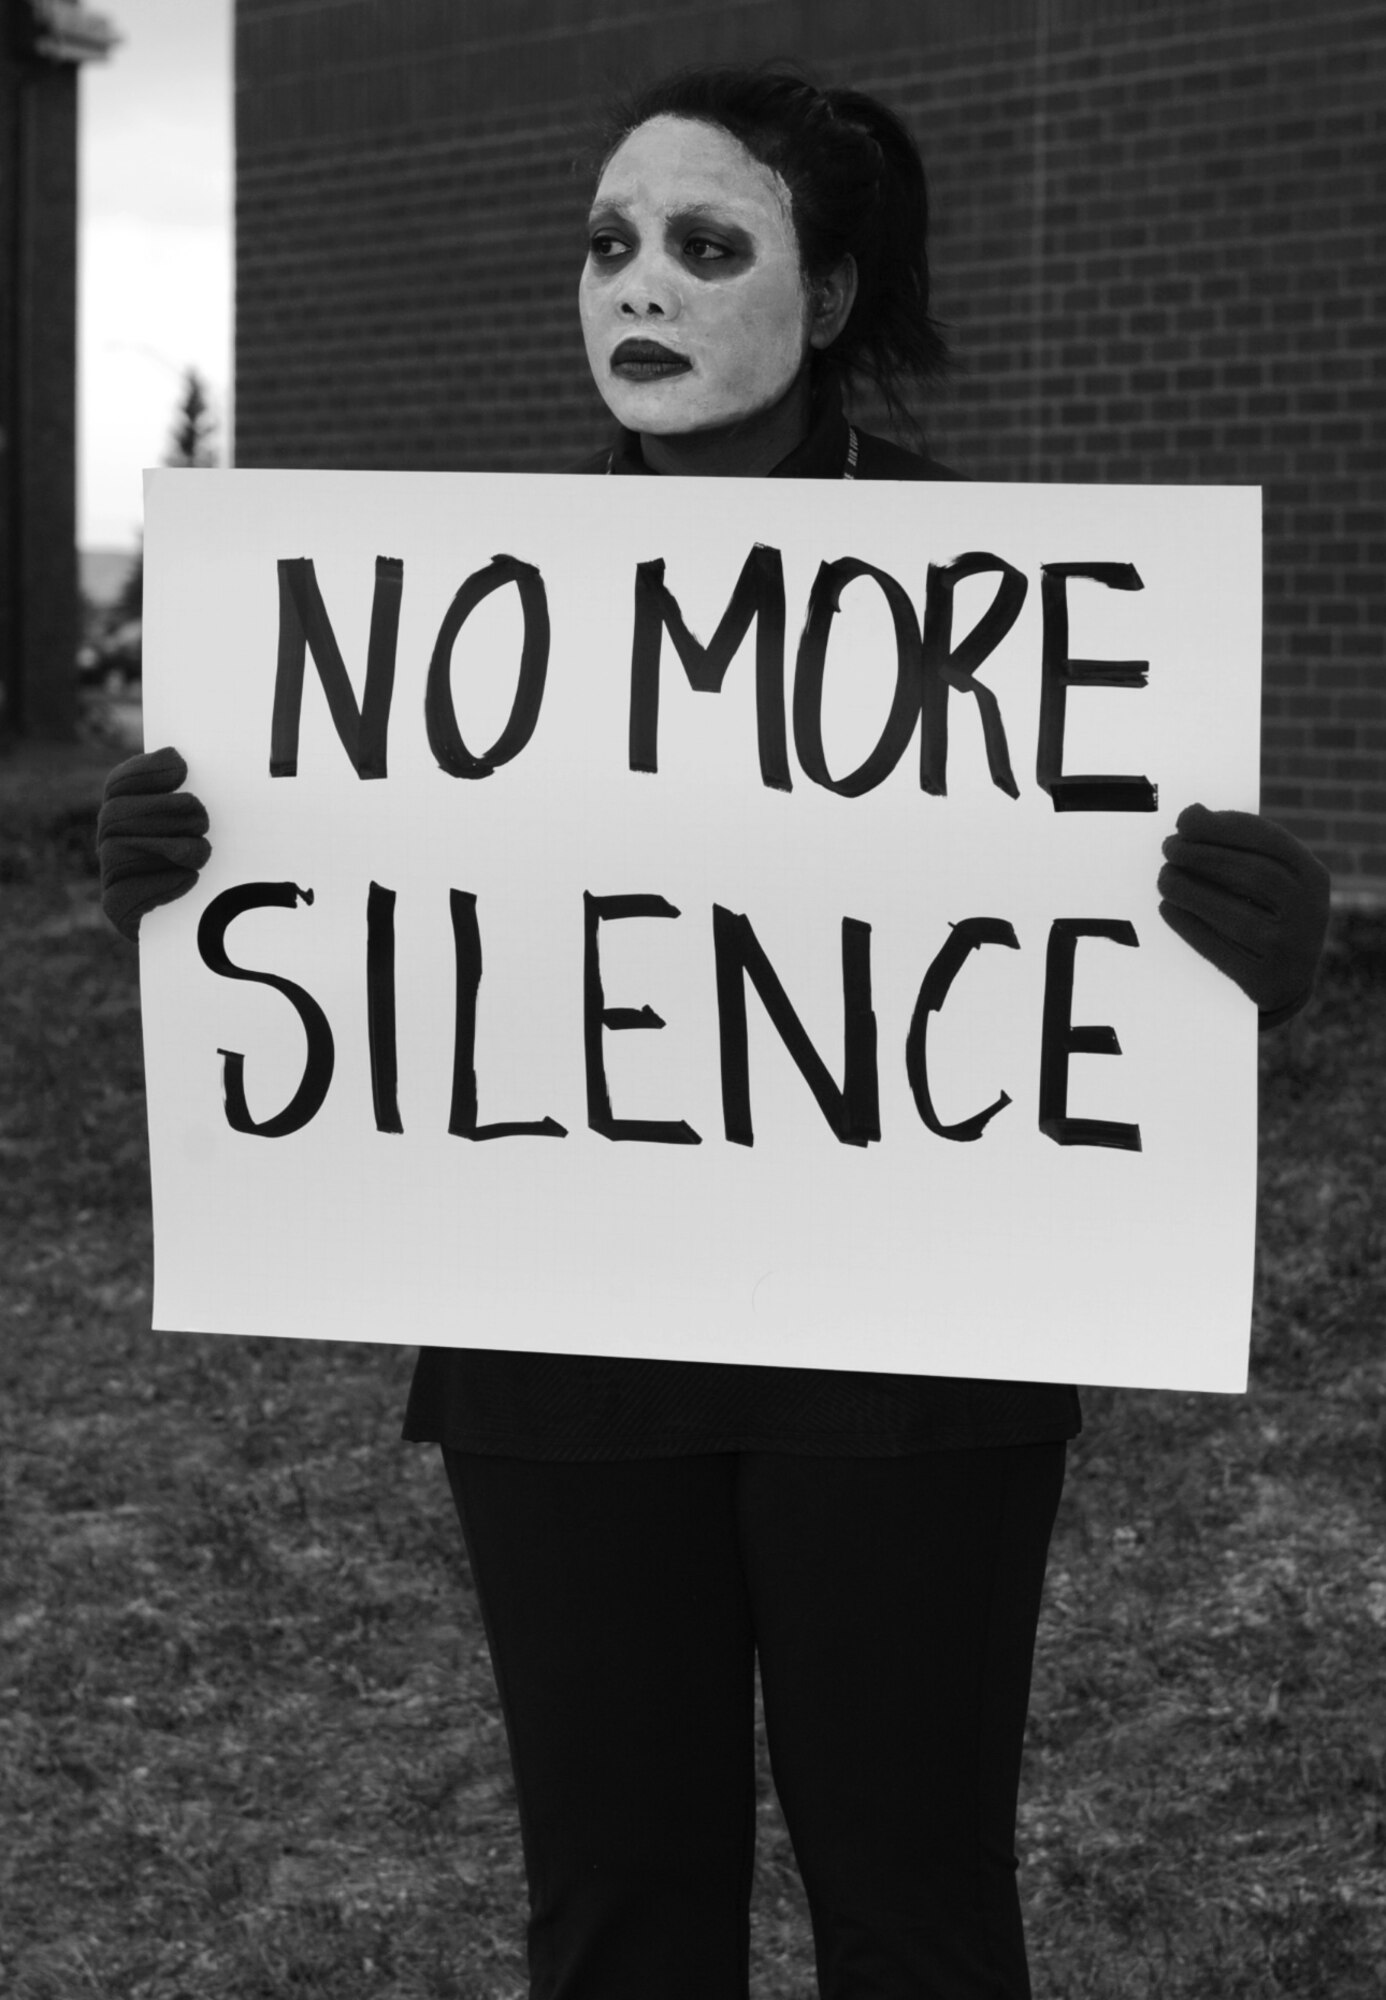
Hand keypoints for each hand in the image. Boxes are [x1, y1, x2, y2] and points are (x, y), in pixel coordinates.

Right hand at [97, 746, 211, 941]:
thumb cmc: (220, 860)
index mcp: (126, 809)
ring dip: (168, 848)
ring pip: (118, 853)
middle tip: (203, 819)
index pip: (120, 783)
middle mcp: (110, 839)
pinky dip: (159, 886)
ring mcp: (111, 874)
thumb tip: (177, 756)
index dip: (146, 772)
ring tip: (203, 853)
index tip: (182, 768)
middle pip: (116, 815)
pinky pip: (123, 897)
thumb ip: (196, 790)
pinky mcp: (117, 909)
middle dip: (162, 812)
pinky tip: (189, 879)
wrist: (216, 917)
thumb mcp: (212, 822)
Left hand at [1158, 804, 1329, 1025]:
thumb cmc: (1268, 912)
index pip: (1270, 841)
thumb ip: (1237, 845)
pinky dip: (1189, 926)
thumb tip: (1192, 815)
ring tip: (1165, 878)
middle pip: (1252, 875)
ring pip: (1234, 915)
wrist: (1287, 979)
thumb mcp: (1269, 877)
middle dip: (1204, 856)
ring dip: (1191, 891)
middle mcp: (1309, 912)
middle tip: (1169, 848)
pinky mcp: (1265, 980)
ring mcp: (1290, 949)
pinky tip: (1169, 908)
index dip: (1224, 827)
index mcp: (1312, 877)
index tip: (1186, 820)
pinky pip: (1220, 950)